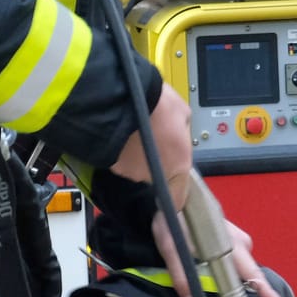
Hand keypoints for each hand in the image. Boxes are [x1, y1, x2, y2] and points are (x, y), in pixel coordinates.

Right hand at [110, 83, 192, 207]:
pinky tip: (123, 133)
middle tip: (153, 138)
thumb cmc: (156, 103)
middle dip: (155, 160)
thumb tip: (178, 135)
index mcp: (178, 165)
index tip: (171, 191)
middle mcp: (153, 174)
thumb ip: (183, 133)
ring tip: (136, 132)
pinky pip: (120, 159)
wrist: (121, 98)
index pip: (177, 199)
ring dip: (137, 153)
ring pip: (137, 167)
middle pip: (156, 176)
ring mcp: (131, 171)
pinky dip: (122, 149)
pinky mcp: (112, 165)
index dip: (174, 197)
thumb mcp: (183, 113)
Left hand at [151, 211, 288, 296]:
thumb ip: (181, 276)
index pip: (251, 273)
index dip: (266, 291)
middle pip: (249, 271)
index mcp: (227, 243)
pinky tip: (208, 259)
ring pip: (241, 263)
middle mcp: (237, 239)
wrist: (174, 189)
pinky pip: (236, 254)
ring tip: (206, 271)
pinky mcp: (232, 232)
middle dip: (242, 286)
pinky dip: (228, 262)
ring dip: (229, 272)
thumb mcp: (170, 247)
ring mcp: (236, 234)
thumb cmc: (173, 215)